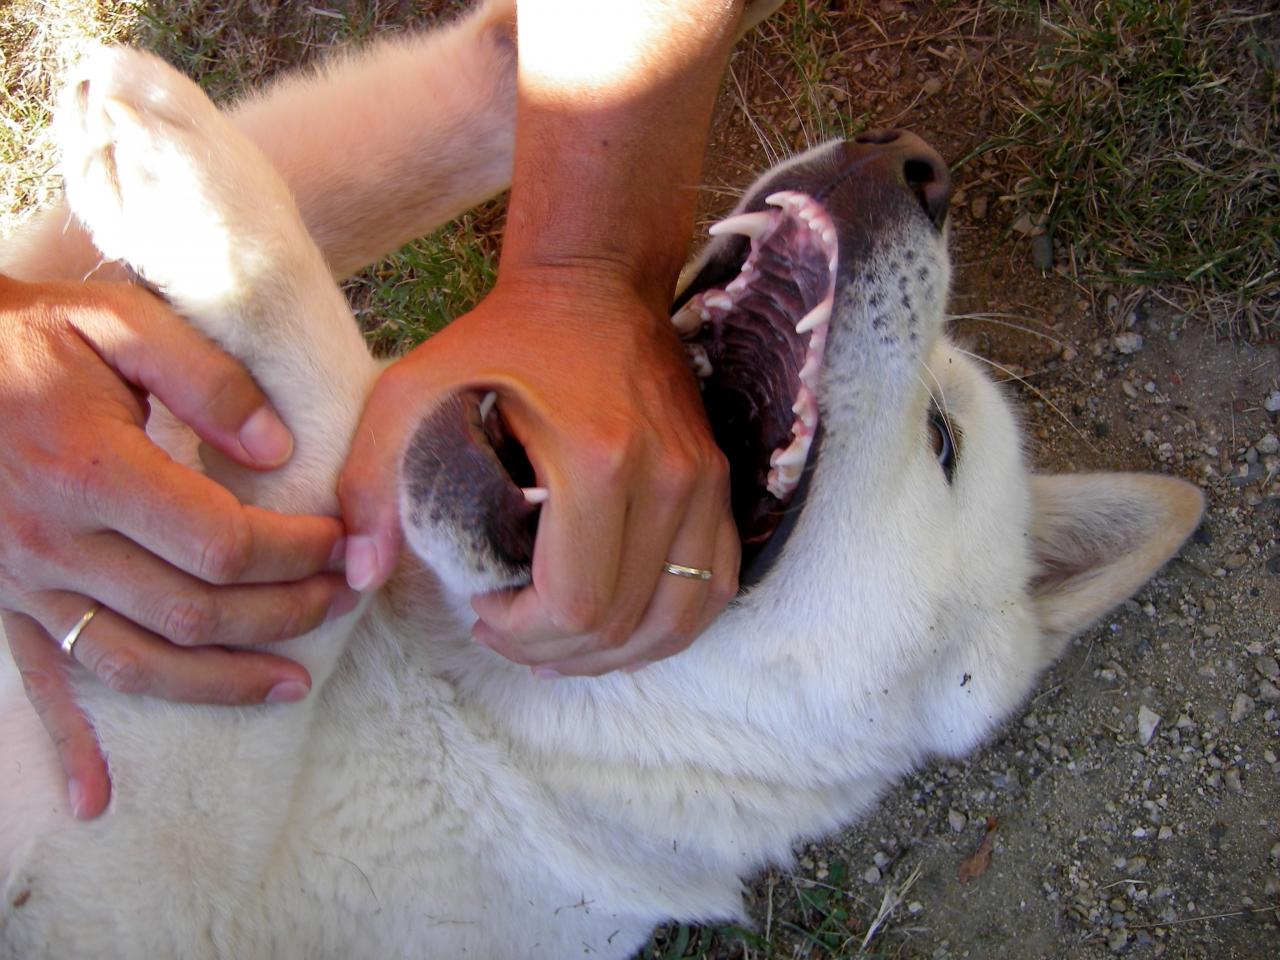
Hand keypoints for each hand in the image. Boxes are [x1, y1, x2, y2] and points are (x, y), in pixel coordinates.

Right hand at [0, 276, 354, 818]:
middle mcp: (55, 542)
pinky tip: (96, 797)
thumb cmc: (29, 335)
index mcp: (92, 469)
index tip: (341, 541)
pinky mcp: (5, 604)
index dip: (295, 552)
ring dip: (220, 683)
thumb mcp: (119, 322)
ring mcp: (24, 584)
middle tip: (339, 600)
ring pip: (136, 663)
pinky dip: (71, 745)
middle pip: (194, 612)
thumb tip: (278, 450)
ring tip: (290, 684)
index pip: (222, 543)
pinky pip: (41, 684)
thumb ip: (206, 379)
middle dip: (283, 614)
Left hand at [340, 268, 737, 674]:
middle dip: (556, 648)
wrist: (596, 282)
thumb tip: (360, 573)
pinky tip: (623, 627)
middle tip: (509, 629)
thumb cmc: (504, 339)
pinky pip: (714, 585)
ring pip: (676, 617)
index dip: (524, 634)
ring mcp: (701, 481)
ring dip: (614, 652)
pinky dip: (670, 624)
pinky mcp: (717, 482)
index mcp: (595, 460)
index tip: (483, 611)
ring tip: (561, 642)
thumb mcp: (414, 389)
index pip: (577, 604)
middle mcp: (665, 477)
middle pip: (623, 621)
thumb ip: (371, 481)